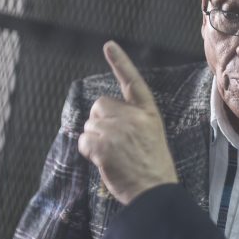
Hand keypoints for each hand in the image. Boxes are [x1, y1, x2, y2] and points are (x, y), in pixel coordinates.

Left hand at [78, 41, 177, 203]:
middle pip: (99, 105)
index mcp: (148, 114)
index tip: (108, 45)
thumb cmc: (153, 170)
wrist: (155, 192)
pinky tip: (103, 162)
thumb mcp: (152, 137)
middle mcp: (133, 117)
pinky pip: (84, 142)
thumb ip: (132, 122)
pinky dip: (88, 152)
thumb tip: (104, 120)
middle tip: (112, 143)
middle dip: (99, 121)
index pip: (133, 82)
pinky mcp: (104, 146)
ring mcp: (118, 130)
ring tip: (113, 157)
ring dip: (94, 141)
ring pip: (89, 125)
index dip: (121, 62)